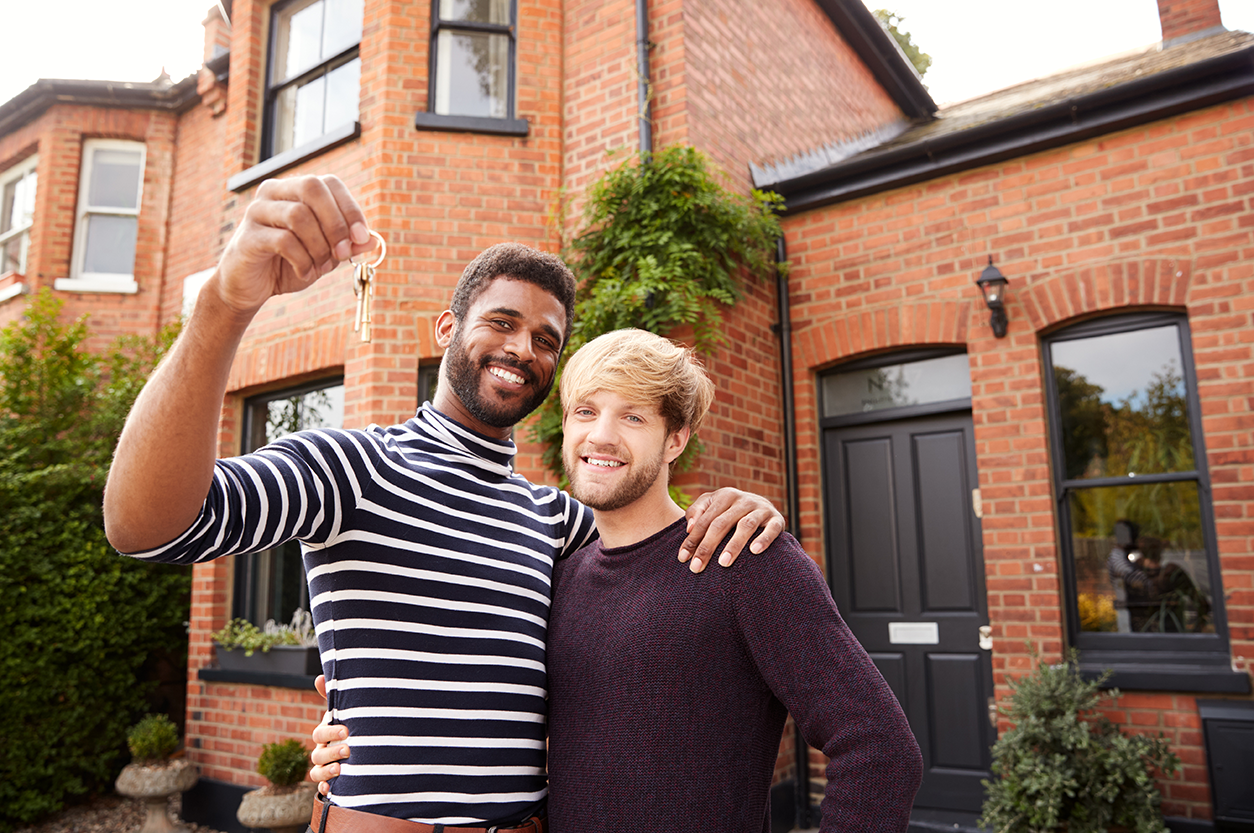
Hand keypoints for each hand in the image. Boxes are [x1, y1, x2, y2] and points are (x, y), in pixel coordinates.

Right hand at [213, 175, 374, 317]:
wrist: (249, 287)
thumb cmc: (288, 264)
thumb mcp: (325, 255)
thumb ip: (347, 246)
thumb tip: (374, 241)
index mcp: (295, 190)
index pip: (329, 183)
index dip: (350, 208)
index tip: (362, 237)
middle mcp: (274, 193)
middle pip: (312, 188)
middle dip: (335, 223)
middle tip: (343, 252)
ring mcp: (257, 212)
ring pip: (299, 215)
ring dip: (319, 246)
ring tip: (322, 267)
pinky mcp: (247, 236)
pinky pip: (284, 241)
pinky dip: (302, 261)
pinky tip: (304, 272)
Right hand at [309, 674, 348, 795]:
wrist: (367, 746)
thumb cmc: (354, 724)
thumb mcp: (348, 711)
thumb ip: (336, 697)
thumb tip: (318, 677)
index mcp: (326, 734)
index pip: (319, 734)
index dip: (330, 733)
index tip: (346, 731)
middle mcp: (322, 751)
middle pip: (317, 754)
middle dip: (331, 752)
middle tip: (348, 749)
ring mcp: (326, 767)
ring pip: (316, 772)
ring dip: (326, 771)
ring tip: (341, 769)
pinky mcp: (332, 781)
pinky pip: (322, 788)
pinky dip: (326, 788)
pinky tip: (332, 789)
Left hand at [677, 488, 784, 572]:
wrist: (764, 506)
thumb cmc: (730, 510)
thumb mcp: (711, 505)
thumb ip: (696, 512)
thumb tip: (689, 527)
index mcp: (725, 495)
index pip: (705, 520)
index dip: (692, 539)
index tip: (683, 559)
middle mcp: (743, 499)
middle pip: (721, 524)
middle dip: (707, 547)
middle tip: (697, 567)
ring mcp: (761, 508)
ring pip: (746, 526)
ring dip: (734, 545)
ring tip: (723, 563)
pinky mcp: (777, 519)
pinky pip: (772, 529)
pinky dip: (764, 539)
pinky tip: (754, 551)